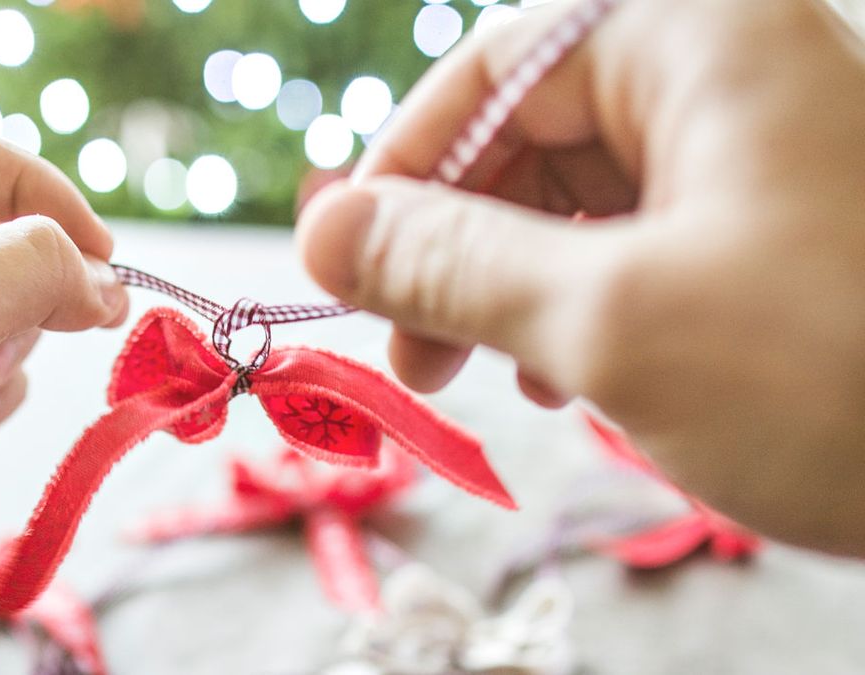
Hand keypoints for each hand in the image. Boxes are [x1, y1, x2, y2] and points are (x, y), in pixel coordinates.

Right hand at [297, 0, 864, 555]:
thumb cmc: (830, 377)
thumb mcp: (606, 319)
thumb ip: (447, 262)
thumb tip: (321, 229)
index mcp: (697, 39)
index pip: (495, 71)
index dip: (402, 169)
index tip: (341, 263)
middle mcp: (726, 75)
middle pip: (529, 136)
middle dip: (453, 245)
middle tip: (409, 352)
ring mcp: (752, 154)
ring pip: (572, 199)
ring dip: (506, 286)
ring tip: (483, 375)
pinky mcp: (764, 231)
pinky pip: (629, 243)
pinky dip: (572, 306)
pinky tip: (556, 375)